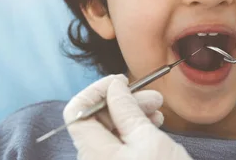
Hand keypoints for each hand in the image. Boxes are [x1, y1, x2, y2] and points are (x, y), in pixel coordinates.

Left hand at [63, 74, 191, 159]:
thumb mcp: (149, 138)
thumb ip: (127, 109)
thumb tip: (114, 87)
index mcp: (92, 153)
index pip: (76, 112)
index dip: (96, 91)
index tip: (120, 82)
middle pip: (94, 121)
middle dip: (122, 102)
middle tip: (153, 97)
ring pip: (109, 133)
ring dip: (132, 115)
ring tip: (159, 111)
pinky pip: (118, 147)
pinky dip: (134, 132)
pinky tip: (154, 126)